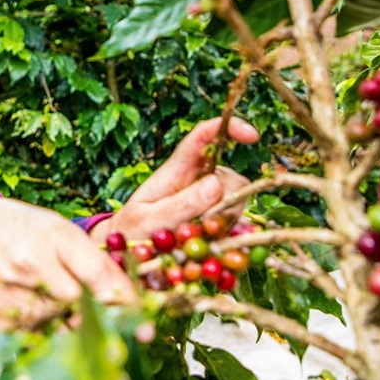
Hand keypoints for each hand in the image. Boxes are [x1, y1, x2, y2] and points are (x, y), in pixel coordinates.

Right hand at [0, 186, 136, 325]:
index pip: (100, 275)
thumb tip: (125, 296)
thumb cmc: (14, 227)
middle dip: (99, 323)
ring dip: (68, 333)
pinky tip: (40, 327)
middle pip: (79, 306)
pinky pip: (23, 332)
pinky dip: (36, 334)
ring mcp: (8, 285)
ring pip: (52, 325)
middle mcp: (32, 260)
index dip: (125, 303)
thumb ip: (88, 260)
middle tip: (115, 339)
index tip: (144, 324)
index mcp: (56, 235)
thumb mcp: (55, 231)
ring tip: (76, 334)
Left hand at [92, 116, 257, 243]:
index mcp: (177, 169)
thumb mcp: (148, 220)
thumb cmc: (132, 229)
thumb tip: (216, 184)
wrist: (127, 252)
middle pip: (232, 178)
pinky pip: (235, 223)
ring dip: (227, 222)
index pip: (203, 137)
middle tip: (209, 227)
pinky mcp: (215, 219)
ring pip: (237, 202)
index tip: (252, 135)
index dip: (228, 128)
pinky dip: (229, 235)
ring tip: (201, 239)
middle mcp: (197, 179)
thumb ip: (180, 205)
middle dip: (230, 201)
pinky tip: (213, 246)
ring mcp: (208, 199)